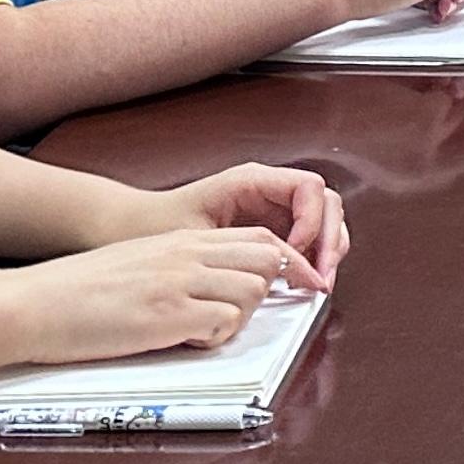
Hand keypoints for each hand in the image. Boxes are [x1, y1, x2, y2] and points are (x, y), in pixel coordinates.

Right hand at [2, 225, 302, 364]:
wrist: (31, 304)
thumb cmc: (76, 291)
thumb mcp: (139, 262)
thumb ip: (180, 267)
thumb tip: (215, 290)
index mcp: (180, 240)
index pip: (257, 238)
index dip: (284, 263)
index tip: (299, 285)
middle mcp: (186, 254)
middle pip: (266, 261)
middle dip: (267, 290)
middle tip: (237, 316)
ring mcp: (179, 282)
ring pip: (253, 292)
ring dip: (238, 318)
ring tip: (199, 330)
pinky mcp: (166, 314)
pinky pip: (224, 324)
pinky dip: (215, 338)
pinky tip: (184, 341)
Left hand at [122, 163, 347, 288]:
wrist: (132, 228)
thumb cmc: (156, 225)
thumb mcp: (196, 235)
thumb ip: (237, 247)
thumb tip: (279, 263)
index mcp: (252, 180)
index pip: (309, 188)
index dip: (312, 221)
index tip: (296, 251)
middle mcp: (269, 191)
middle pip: (326, 204)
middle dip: (331, 240)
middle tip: (322, 275)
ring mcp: (273, 210)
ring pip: (324, 222)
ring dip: (328, 251)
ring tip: (317, 283)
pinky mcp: (272, 230)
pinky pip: (309, 239)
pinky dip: (314, 259)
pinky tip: (303, 281)